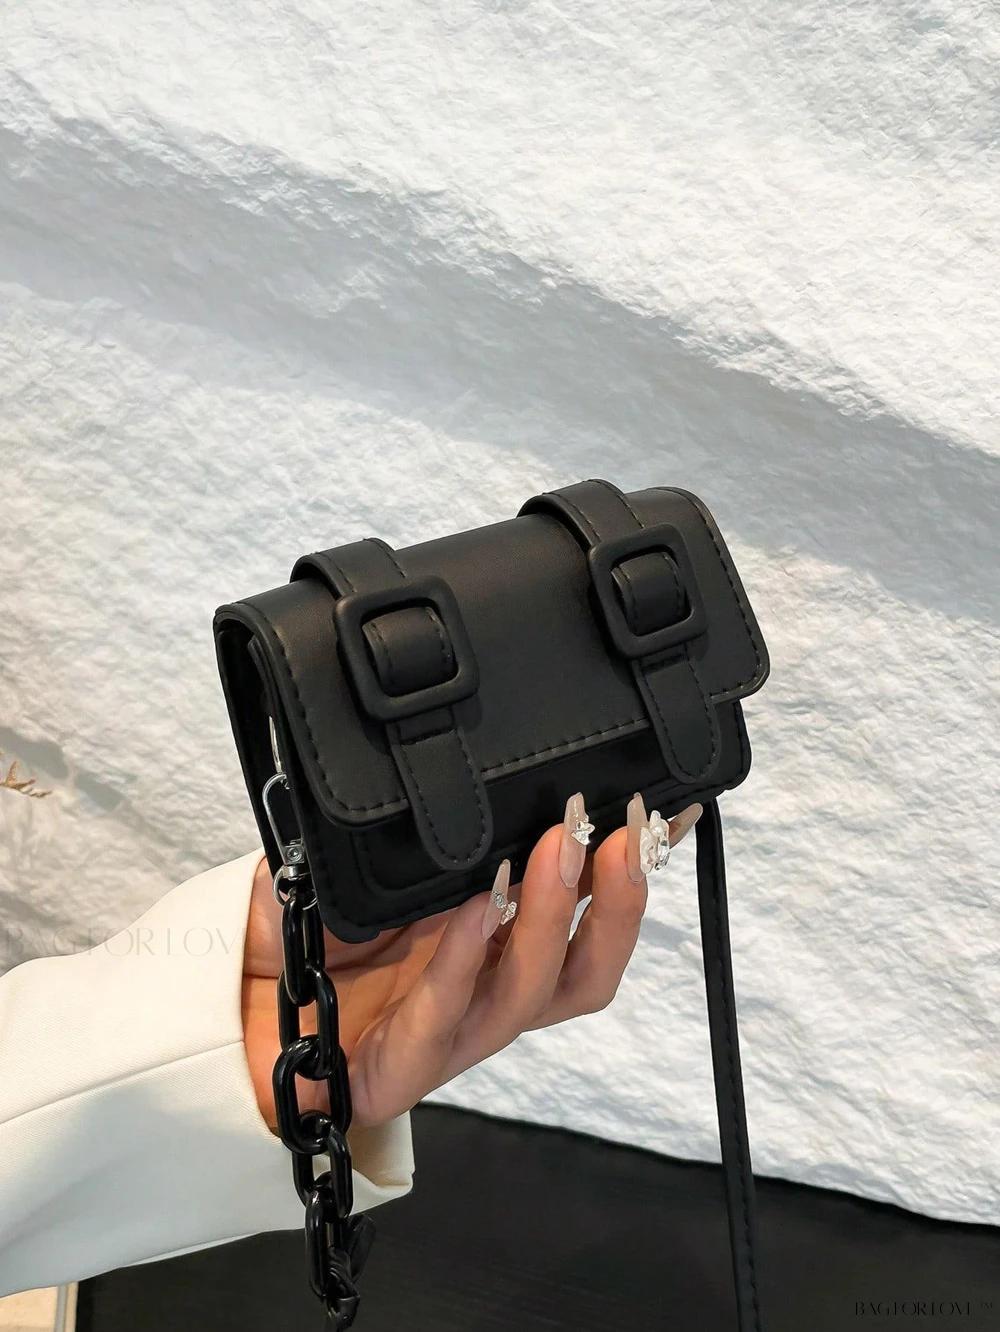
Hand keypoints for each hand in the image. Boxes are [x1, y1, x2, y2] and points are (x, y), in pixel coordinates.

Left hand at [241, 795, 701, 1131]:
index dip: (636, 877)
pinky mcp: (396, 1071)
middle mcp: (484, 996)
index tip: (670, 809)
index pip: (589, 923)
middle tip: (625, 827)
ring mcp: (446, 1037)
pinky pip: (442, 1019)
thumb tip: (480, 761)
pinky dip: (462, 960)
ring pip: (532, 995)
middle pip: (585, 974)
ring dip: (554, 917)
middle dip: (619, 902)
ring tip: (559, 846)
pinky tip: (471, 908)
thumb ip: (428, 834)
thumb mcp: (376, 868)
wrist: (222, 1008)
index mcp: (493, 952)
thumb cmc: (305, 935)